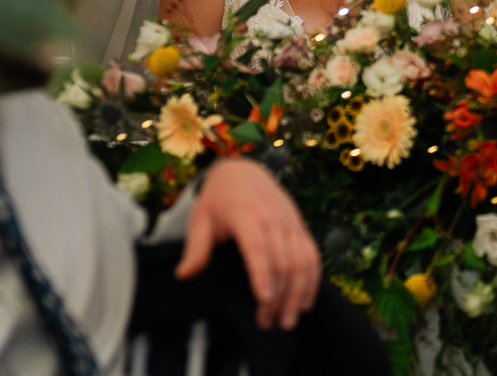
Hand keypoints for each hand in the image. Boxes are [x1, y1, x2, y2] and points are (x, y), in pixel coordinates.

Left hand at [176, 157, 320, 329]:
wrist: (243, 171)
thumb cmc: (219, 199)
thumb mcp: (200, 218)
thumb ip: (195, 247)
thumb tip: (184, 275)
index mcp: (246, 214)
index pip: (258, 246)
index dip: (263, 272)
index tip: (264, 299)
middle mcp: (274, 218)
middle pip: (284, 260)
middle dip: (280, 296)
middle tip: (269, 324)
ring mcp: (290, 222)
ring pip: (303, 261)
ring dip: (298, 293)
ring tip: (288, 321)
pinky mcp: (300, 227)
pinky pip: (313, 255)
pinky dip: (312, 280)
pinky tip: (305, 303)